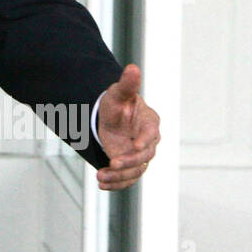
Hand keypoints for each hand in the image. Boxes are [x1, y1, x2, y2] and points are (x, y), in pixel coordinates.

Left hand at [95, 64, 159, 190]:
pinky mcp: (130, 167)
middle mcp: (147, 143)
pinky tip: (101, 184)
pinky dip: (116, 184)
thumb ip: (127, 84)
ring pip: (135, 171)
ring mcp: (139, 156)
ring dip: (119, 177)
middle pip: (144, 157)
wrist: (109, 118)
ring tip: (100, 177)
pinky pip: (127, 179)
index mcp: (149, 124)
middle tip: (112, 163)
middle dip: (129, 162)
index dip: (144, 140)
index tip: (135, 145)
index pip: (151, 134)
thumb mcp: (118, 94)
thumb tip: (132, 67)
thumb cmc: (118, 104)